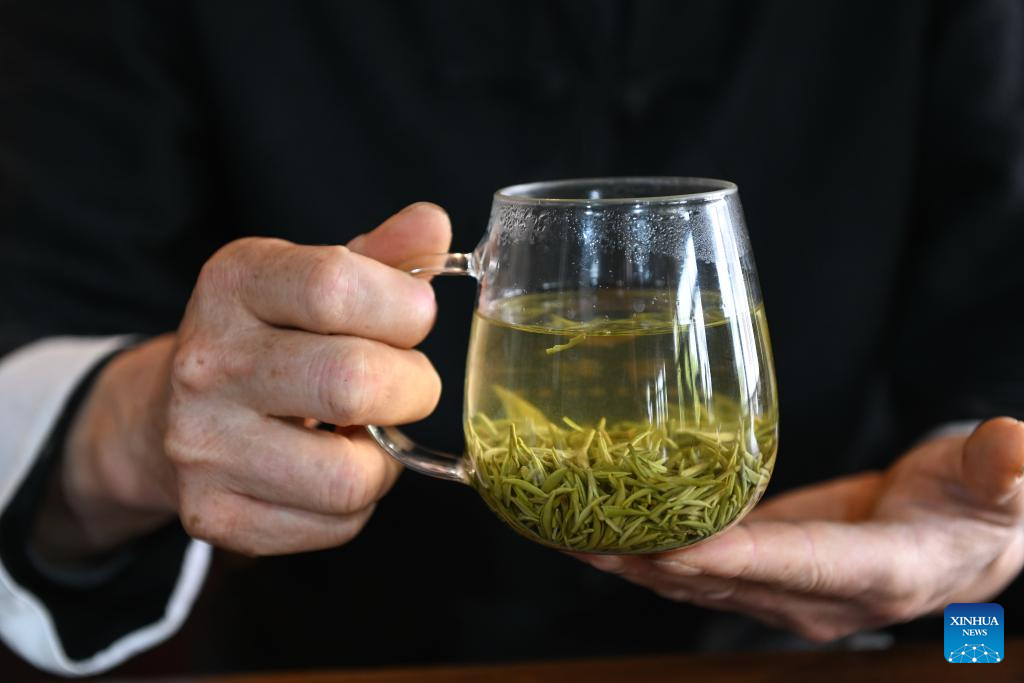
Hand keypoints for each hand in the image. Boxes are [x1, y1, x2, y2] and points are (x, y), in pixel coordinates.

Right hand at [34, 203, 450, 558]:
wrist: (173, 410)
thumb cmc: (274, 337)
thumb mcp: (316, 279)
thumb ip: (382, 256)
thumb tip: (433, 224)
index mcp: (235, 282)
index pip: (337, 286)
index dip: (406, 308)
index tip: (415, 318)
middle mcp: (207, 361)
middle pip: (354, 384)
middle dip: (413, 388)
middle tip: (404, 383)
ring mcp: (202, 443)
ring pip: (350, 476)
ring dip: (385, 458)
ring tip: (366, 432)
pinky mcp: (211, 513)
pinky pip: (333, 525)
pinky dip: (356, 505)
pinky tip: (332, 468)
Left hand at [577, 418, 1023, 641]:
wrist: (962, 538)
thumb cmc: (981, 505)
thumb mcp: (1000, 484)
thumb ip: (1002, 469)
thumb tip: (1015, 445)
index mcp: (876, 572)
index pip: (792, 564)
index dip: (727, 557)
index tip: (662, 542)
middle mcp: (817, 596)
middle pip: (719, 580)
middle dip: (646, 558)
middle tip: (575, 530)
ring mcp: (783, 591)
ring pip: (693, 580)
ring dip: (628, 556)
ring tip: (560, 527)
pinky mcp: (761, 571)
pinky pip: (694, 565)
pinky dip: (645, 547)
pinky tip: (597, 523)